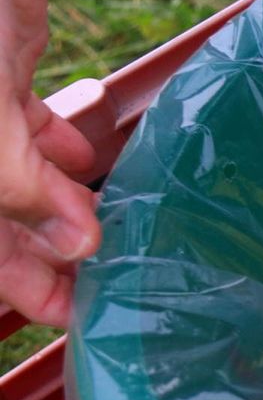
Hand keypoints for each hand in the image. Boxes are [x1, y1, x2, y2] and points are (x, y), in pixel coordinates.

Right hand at [0, 0, 98, 326]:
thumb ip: (25, 188)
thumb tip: (78, 243)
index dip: (18, 288)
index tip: (70, 315)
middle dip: (49, 257)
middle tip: (106, 286)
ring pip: (21, 183)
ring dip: (65, 208)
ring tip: (114, 236)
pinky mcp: (1, 84)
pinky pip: (32, 134)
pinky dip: (64, 155)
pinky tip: (93, 171)